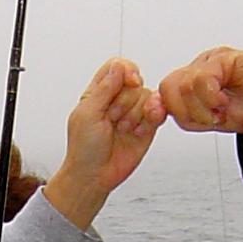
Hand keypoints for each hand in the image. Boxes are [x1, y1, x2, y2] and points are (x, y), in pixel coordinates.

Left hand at [43, 58, 165, 230]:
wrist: (94, 175)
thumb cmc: (84, 148)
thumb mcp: (87, 114)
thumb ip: (104, 88)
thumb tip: (119, 66)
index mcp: (99, 92)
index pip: (118, 66)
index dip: (127, 71)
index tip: (129, 81)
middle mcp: (118, 99)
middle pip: (135, 82)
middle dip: (125, 102)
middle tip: (112, 120)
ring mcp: (134, 112)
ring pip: (147, 97)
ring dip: (135, 115)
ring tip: (122, 130)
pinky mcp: (147, 126)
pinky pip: (158, 112)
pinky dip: (151, 120)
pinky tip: (139, 131)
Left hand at [159, 47, 242, 134]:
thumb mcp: (213, 120)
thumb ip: (188, 116)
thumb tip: (162, 110)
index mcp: (194, 82)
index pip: (164, 93)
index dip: (165, 109)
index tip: (180, 119)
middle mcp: (200, 69)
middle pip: (168, 89)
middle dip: (187, 112)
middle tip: (211, 117)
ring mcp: (211, 61)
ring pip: (184, 86)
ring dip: (203, 108)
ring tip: (222, 109)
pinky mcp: (224, 58)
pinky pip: (202, 80)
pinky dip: (211, 97)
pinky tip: (225, 101)